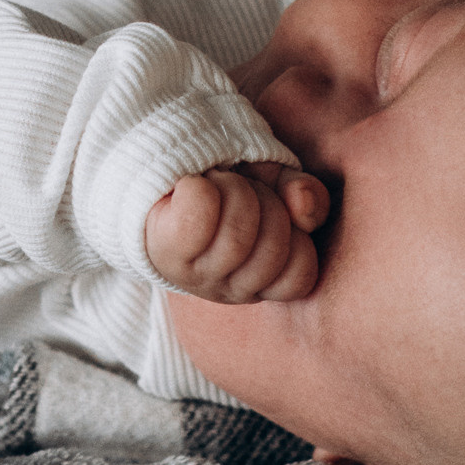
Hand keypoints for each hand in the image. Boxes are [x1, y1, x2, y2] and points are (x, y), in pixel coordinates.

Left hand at [143, 159, 330, 301]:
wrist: (159, 175)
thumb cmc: (225, 186)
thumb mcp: (275, 183)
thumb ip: (304, 195)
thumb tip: (302, 207)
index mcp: (261, 281)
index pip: (299, 275)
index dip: (296, 236)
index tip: (274, 213)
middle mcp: (227, 289)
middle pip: (273, 249)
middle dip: (264, 201)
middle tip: (241, 190)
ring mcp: (194, 275)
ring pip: (239, 231)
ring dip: (232, 188)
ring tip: (215, 185)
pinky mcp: (164, 249)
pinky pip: (200, 210)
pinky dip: (200, 186)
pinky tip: (191, 186)